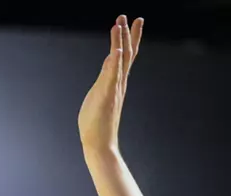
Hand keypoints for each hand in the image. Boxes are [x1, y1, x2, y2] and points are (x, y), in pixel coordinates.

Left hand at [79, 15, 144, 153]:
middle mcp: (118, 83)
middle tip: (132, 16)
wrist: (99, 144)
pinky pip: (112, 76)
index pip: (124, 56)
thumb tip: (108, 60)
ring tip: (120, 23)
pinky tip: (117, 50)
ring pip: (120, 60)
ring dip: (120, 41)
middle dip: (128, 34)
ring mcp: (114, 88)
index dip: (127, 38)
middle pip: (127, 54)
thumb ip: (106, 76)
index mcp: (116, 82)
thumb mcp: (100, 92)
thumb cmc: (97, 123)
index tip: (130, 21)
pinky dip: (115, 63)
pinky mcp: (107, 95)